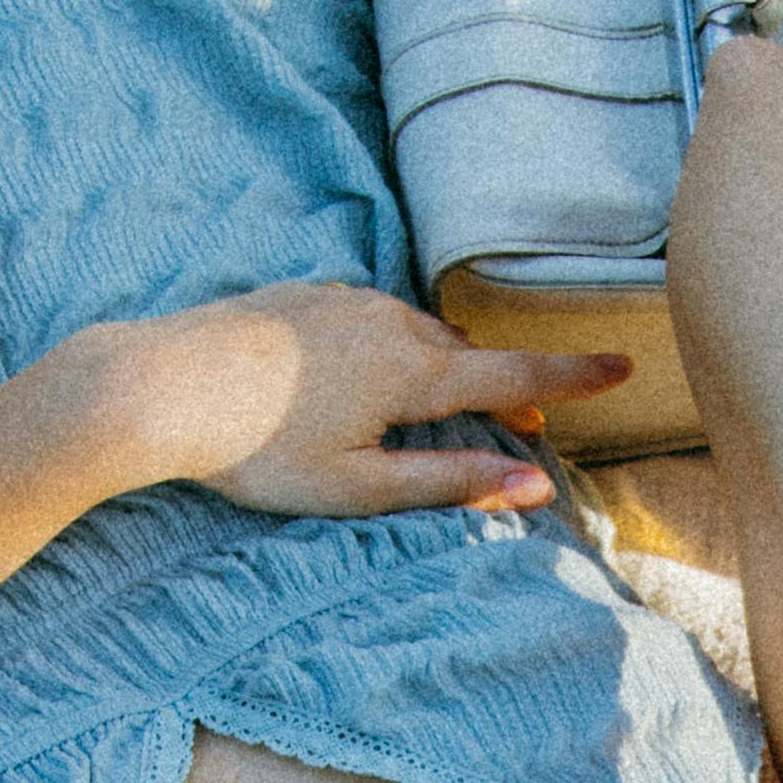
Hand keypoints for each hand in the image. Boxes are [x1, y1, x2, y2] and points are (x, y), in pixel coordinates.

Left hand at [93, 287, 623, 521]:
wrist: (158, 385)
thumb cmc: (256, 450)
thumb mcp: (360, 486)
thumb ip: (451, 483)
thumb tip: (535, 485)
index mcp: (412, 372)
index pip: (514, 377)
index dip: (572, 377)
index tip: (624, 365)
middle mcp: (388, 322)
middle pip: (465, 354)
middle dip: (500, 387)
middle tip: (524, 426)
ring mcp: (342, 302)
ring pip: (417, 331)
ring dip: (442, 365)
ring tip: (443, 404)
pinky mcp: (302, 295)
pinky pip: (369, 317)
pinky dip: (389, 344)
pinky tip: (360, 373)